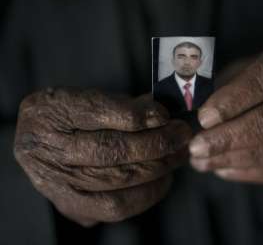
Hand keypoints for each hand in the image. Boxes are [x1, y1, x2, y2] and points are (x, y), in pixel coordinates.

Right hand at [14, 88, 190, 225]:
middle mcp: (48, 149)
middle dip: (157, 142)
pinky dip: (148, 193)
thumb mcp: (89, 98)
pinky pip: (117, 207)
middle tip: (181, 134)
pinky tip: (163, 178)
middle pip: (111, 150)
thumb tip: (164, 113)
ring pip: (118, 180)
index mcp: (50, 111)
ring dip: (158, 167)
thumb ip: (124, 104)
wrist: (39, 145)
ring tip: (178, 154)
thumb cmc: (70, 117)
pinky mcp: (73, 206)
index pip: (96, 110)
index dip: (136, 115)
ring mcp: (59, 183)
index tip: (164, 114)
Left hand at [190, 39, 262, 182]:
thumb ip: (231, 85)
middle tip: (198, 146)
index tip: (205, 116)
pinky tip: (224, 169)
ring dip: (236, 158)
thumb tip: (202, 116)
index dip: (236, 98)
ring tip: (203, 161)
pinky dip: (251, 172)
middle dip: (232, 136)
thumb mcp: (254, 65)